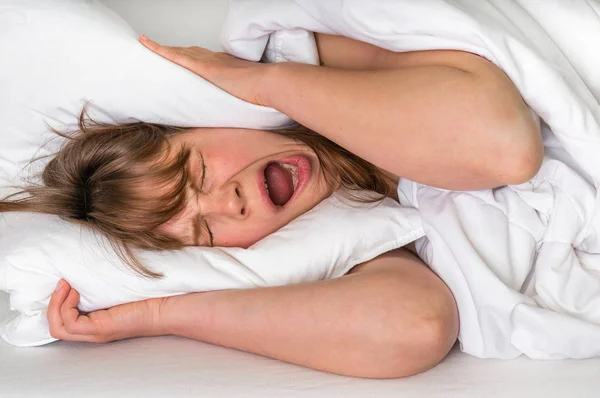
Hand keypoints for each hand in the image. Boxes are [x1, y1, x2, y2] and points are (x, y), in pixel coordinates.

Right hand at [48, 279, 164, 342]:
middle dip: (52, 304)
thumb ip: (100, 284)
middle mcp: (93, 331)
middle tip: (61, 282)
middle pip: (56, 328)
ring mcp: (96, 332)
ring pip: (58, 328)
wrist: (165, 306)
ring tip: (66, 285)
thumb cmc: (147, 295)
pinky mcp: (101, 328)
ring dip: (56, 304)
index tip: (65, 281)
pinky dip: (66, 307)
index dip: (57, 304)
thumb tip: (85, 267)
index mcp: (96, 323)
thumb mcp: (116, 288)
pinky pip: (70, 324)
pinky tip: (76, 292)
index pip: (64, 322)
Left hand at [139, 35, 270, 105]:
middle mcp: (216, 59)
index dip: (190, 56)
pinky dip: (158, 49)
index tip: (184, 57)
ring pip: (179, 51)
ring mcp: (208, 62)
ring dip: (163, 48)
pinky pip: (174, 55)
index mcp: (226, 66)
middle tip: (157, 49)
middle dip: (173, 51)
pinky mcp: (202, 67)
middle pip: (188, 52)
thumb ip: (244, 101)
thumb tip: (245, 113)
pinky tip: (146, 44)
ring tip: (146, 44)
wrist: (268, 84)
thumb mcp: (251, 98)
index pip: (203, 59)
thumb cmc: (264, 93)